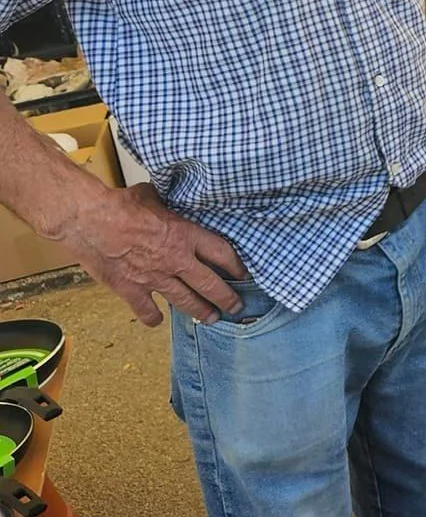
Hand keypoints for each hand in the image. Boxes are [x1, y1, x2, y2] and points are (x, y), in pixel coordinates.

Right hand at [53, 182, 245, 327]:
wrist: (89, 220)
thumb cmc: (120, 204)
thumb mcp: (154, 196)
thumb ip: (167, 203)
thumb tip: (168, 196)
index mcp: (185, 235)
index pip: (222, 253)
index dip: (237, 265)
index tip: (244, 274)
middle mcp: (176, 260)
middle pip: (210, 284)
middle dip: (226, 298)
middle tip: (236, 306)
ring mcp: (154, 279)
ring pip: (185, 302)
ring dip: (201, 311)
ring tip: (212, 319)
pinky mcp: (131, 290)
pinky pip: (148, 311)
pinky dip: (153, 317)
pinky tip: (157, 320)